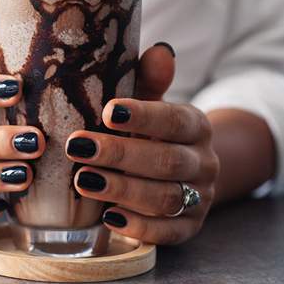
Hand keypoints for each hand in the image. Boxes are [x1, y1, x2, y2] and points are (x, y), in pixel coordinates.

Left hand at [66, 43, 218, 244]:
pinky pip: (168, 232)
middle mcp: (205, 162)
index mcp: (196, 126)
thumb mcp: (151, 102)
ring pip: (166, 198)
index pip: (176, 120)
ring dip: (123, 190)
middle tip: (78, 147)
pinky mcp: (190, 227)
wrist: (183, 172)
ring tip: (84, 180)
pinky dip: (139, 226)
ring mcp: (200, 198)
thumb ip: (150, 79)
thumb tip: (160, 50)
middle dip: (121, 155)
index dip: (144, 116)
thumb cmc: (152, 131)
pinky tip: (108, 217)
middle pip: (167, 162)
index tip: (108, 111)